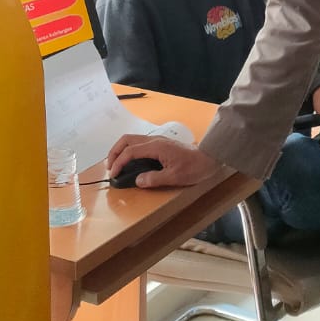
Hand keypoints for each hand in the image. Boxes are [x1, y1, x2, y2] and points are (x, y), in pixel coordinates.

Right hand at [106, 133, 221, 189]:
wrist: (210, 158)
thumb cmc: (194, 168)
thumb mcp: (174, 177)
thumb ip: (154, 179)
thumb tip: (137, 181)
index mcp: (156, 147)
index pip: (130, 152)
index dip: (118, 163)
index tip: (113, 175)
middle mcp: (154, 140)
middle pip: (127, 139)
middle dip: (114, 152)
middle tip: (110, 167)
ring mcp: (157, 140)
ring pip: (132, 139)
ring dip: (121, 150)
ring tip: (117, 164)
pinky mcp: (161, 143)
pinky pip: (139, 143)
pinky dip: (129, 150)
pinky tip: (130, 161)